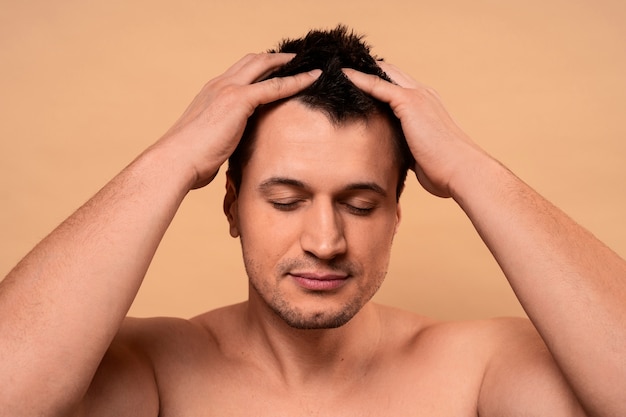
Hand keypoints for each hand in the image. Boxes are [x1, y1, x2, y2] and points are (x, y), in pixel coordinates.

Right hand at [156, 53, 320, 188]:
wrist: (176, 161)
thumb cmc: (190, 160)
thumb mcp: (210, 143)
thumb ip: (225, 137)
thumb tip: (233, 151)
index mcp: (211, 93)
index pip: (240, 72)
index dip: (260, 68)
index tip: (276, 70)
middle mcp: (219, 85)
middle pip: (253, 61)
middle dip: (276, 58)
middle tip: (297, 60)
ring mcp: (228, 90)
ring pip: (263, 65)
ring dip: (287, 63)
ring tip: (309, 65)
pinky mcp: (238, 100)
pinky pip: (274, 86)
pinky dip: (296, 80)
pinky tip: (312, 78)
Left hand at [343, 63, 484, 197]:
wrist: (461, 171)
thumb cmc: (444, 171)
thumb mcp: (419, 156)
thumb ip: (404, 148)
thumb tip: (389, 157)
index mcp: (427, 106)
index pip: (399, 86)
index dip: (378, 82)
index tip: (356, 83)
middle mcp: (423, 95)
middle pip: (390, 73)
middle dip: (367, 70)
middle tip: (341, 71)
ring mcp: (417, 96)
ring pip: (383, 73)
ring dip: (360, 70)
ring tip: (336, 70)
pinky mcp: (409, 102)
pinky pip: (378, 85)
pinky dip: (359, 78)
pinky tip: (342, 75)